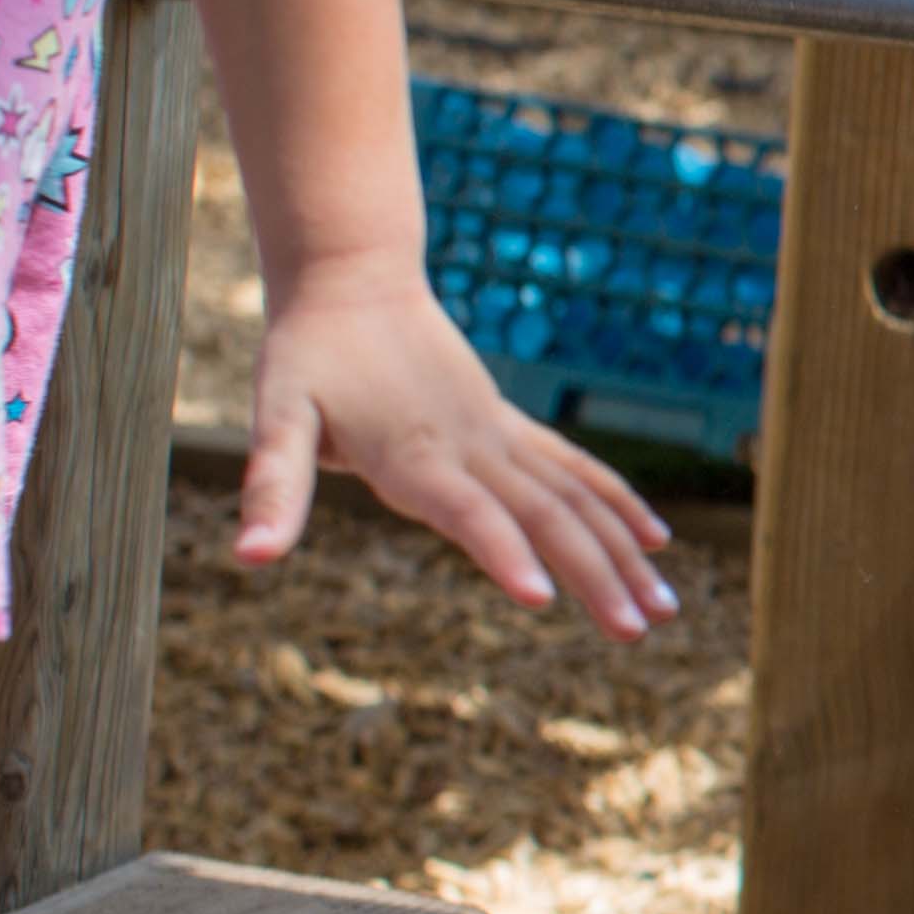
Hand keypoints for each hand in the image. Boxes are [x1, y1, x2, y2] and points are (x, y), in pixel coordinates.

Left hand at [246, 265, 676, 640]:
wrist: (356, 281)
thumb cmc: (307, 354)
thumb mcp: (273, 415)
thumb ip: (271, 484)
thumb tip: (248, 556)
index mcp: (415, 456)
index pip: (469, 511)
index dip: (503, 552)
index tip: (542, 599)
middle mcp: (472, 449)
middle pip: (547, 516)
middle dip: (597, 575)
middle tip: (638, 632)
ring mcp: (501, 437)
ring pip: (577, 500)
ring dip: (625, 554)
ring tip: (665, 611)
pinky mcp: (511, 429)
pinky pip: (577, 472)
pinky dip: (620, 506)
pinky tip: (657, 543)